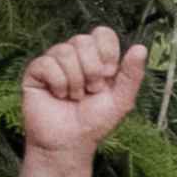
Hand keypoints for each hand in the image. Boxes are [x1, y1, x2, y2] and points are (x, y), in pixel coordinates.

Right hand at [13, 26, 148, 159]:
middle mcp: (74, 55)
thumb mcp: (121, 100)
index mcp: (96, 57)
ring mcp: (53, 62)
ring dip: (75, 81)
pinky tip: (59, 96)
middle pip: (83, 40)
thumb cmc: (95, 122)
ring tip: (75, 97)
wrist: (69, 143)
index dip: (107, 51)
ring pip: (64, 51)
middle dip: (92, 70)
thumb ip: (132, 75)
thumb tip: (141, 47)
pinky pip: (47, 63)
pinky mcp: (35, 72)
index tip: (109, 74)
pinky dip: (58, 83)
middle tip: (92, 90)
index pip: (102, 33)